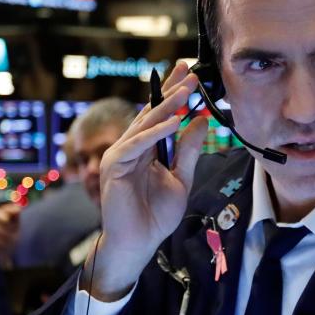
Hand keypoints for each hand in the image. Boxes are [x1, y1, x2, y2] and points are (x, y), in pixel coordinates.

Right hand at [84, 62, 207, 300]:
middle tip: (189, 71)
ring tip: (186, 90)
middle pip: (150, 112)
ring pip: (143, 124)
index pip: (159, 115)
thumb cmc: (156, 216)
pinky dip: (154, 132)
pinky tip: (173, 121)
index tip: (190, 74)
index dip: (173, 94)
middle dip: (170, 91)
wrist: (139, 243)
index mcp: (144, 149)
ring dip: (166, 106)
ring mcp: (119, 155)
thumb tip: (202, 120)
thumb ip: (189, 151)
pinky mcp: (113, 166)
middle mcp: (129, 148)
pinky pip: (135, 144)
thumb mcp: (181, 178)